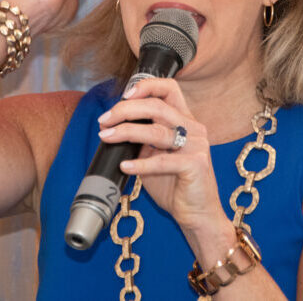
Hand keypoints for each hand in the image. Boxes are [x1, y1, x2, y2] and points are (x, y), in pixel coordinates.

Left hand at [98, 78, 228, 235]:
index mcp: (185, 120)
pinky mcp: (196, 165)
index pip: (169, 89)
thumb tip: (112, 128)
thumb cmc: (175, 184)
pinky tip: (125, 167)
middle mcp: (193, 128)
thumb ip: (142, 140)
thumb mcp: (155, 156)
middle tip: (104, 121)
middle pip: (158, 106)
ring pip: (157, 131)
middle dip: (126, 110)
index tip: (124, 95)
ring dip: (127, 132)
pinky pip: (163, 161)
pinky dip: (140, 164)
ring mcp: (196, 145)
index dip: (147, 86)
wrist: (197, 214)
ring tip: (106, 137)